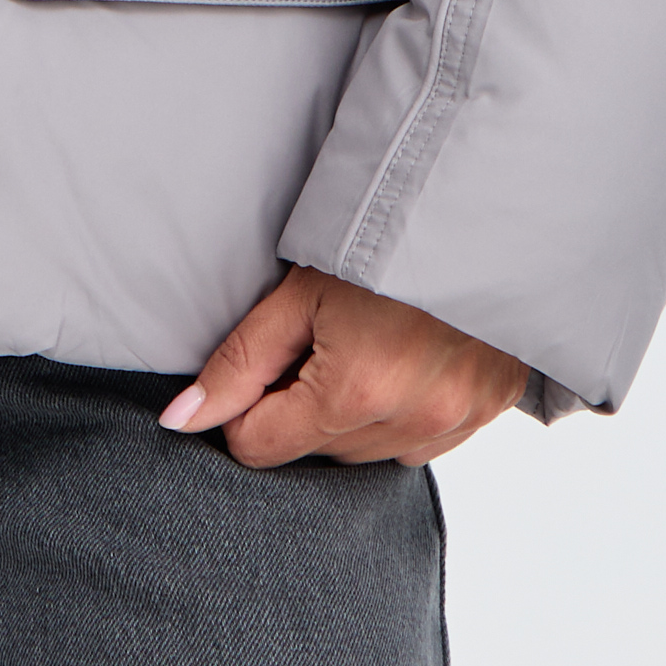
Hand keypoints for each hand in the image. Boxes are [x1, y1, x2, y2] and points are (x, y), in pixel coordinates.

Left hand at [160, 265, 527, 468]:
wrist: (477, 209)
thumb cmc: (382, 240)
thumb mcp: (298, 293)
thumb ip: (237, 363)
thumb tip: (180, 421)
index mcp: (354, 392)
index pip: (259, 446)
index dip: (248, 404)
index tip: (268, 360)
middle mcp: (409, 420)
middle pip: (313, 453)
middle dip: (302, 406)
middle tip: (324, 339)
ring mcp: (454, 422)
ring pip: (365, 455)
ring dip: (352, 416)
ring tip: (368, 343)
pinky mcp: (484, 414)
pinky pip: (417, 443)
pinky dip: (401, 414)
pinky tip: (406, 360)